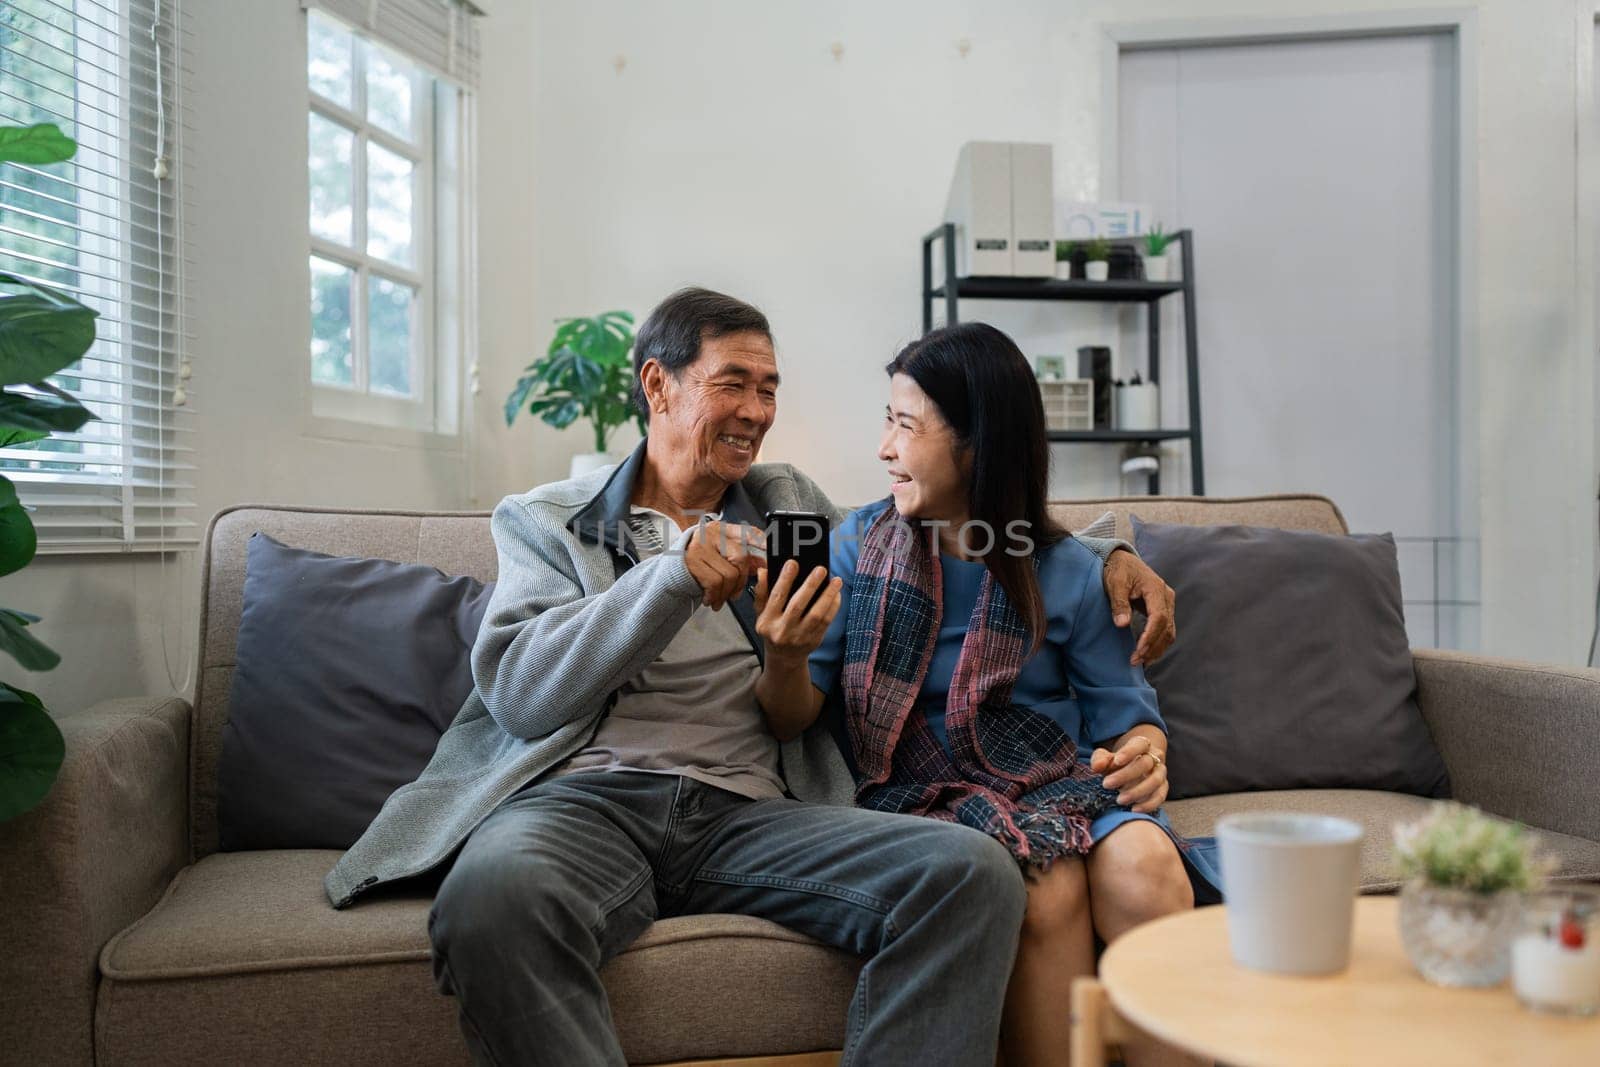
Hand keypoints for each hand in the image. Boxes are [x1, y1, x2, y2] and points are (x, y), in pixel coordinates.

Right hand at [684, 521, 763, 609]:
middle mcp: (712, 533)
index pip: (747, 532)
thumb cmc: (699, 564)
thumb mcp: (720, 557)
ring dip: (726, 593)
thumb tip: (762, 565)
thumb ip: (742, 559)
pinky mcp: (693, 559)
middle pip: (741, 558)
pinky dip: (715, 595)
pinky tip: (710, 599)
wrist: (671, 571)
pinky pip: (715, 582)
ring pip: (729, 574)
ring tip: (720, 599)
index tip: (770, 551)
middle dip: (741, 581)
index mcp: (723, 530)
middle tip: (735, 594)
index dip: (761, 542)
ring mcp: (702, 545)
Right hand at [754, 561, 842, 663]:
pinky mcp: (814, 640)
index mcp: (767, 622)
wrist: (784, 657)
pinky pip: (826, 622)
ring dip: (828, 596)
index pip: (776, 597)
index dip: (785, 579)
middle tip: (821, 569)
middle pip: (798, 605)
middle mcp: (782, 631)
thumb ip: (762, 592)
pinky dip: (833, 607)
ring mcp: (799, 637)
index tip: (793, 563)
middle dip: (810, 585)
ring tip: (836, 581)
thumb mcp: (761, 613)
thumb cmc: (773, 629)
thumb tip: (764, 570)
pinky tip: (837, 594)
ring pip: (816, 615)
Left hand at [1090, 735, 1167, 813]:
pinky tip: (1134, 809)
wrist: (1134, 767)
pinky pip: (1160, 796)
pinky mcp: (1163, 788)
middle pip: (1145, 764)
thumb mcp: (1107, 757)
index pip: (1139, 744)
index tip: (1116, 761)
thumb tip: (1096, 766)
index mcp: (1142, 745)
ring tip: (1119, 800)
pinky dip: (1149, 804)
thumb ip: (1100, 759)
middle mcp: (1155, 758)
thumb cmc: (1118, 762)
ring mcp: (1160, 773)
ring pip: (1155, 781)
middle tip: (1106, 784)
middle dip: (1126, 775)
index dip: (1129, 752)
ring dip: (1137, 792)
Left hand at [1103, 548, 1175, 665]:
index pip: (1159, 617)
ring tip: (1140, 662)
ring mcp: (1167, 604)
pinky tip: (1146, 654)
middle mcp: (1166, 597)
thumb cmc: (1118, 569)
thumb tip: (1122, 624)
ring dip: (1156, 649)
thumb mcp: (1115, 583)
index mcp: (1156, 588)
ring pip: (1169, 632)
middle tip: (1135, 661)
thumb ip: (1119, 603)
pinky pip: (1165, 630)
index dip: (1150, 636)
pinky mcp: (1163, 610)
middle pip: (1166, 628)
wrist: (1123, 560)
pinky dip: (1157, 644)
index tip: (1139, 650)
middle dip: (1152, 647)